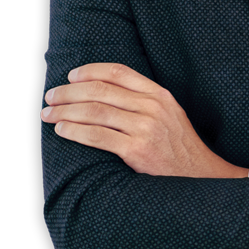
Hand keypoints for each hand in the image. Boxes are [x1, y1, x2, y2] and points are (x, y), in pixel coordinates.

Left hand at [41, 62, 248, 178]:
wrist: (200, 176)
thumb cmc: (179, 148)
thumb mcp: (169, 114)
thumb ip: (144, 101)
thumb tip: (105, 93)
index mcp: (159, 95)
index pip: (118, 72)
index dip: (90, 71)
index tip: (71, 76)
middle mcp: (152, 107)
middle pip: (101, 90)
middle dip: (69, 92)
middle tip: (51, 96)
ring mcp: (145, 128)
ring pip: (94, 111)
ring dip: (65, 111)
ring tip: (48, 114)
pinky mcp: (137, 150)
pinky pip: (97, 136)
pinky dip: (74, 131)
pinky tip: (62, 130)